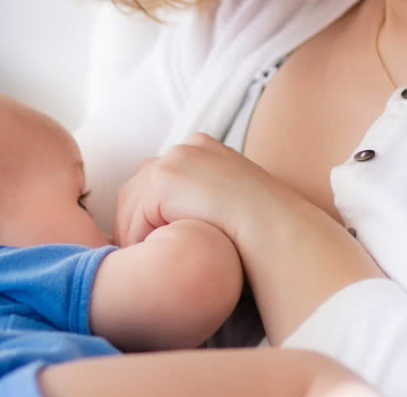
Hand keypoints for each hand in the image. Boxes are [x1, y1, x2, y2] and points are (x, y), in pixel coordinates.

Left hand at [114, 132, 314, 247]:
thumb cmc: (259, 229)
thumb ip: (202, 198)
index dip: (150, 213)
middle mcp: (184, 148)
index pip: (156, 179)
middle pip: (136, 188)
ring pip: (132, 206)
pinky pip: (134, 220)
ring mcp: (173, 161)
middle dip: (135, 221)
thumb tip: (178, 217)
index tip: (151, 240)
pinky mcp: (164, 181)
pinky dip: (139, 242)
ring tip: (146, 259)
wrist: (274, 229)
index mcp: (201, 147)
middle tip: (139, 252)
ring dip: (135, 234)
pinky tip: (155, 258)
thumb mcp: (229, 202)